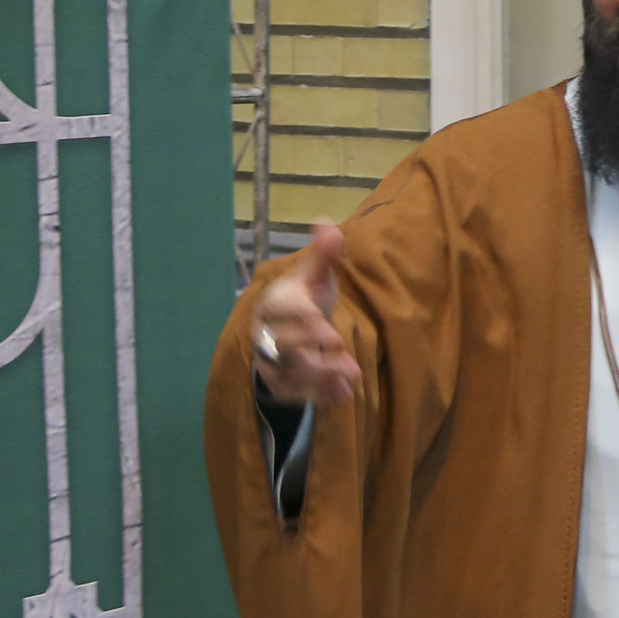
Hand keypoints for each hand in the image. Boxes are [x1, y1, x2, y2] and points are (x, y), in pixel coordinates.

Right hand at [252, 218, 362, 404]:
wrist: (289, 333)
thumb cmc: (306, 300)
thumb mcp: (315, 277)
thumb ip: (323, 254)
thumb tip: (325, 222)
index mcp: (272, 303)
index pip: (278, 309)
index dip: (297, 315)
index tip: (320, 320)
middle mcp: (265, 334)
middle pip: (282, 343)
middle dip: (310, 345)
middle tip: (339, 345)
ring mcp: (270, 362)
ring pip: (290, 371)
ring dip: (320, 374)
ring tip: (352, 374)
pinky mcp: (280, 385)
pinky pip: (296, 394)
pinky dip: (319, 395)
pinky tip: (344, 394)